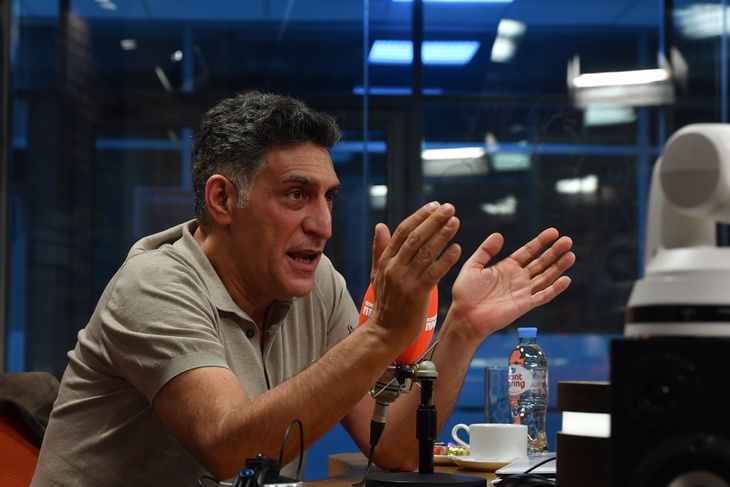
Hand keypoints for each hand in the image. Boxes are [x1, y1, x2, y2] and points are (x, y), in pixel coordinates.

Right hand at [366, 202, 461, 352]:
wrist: (385, 333)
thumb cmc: (385, 303)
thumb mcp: (377, 274)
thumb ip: (380, 250)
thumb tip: (380, 226)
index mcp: (386, 260)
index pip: (403, 232)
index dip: (419, 217)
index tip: (434, 206)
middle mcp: (394, 267)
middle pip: (415, 238)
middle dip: (433, 221)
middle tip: (449, 207)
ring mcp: (405, 280)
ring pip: (425, 253)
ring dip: (442, 235)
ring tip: (455, 222)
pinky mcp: (417, 294)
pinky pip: (433, 274)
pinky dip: (445, 261)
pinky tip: (457, 250)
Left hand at [448, 228, 574, 337]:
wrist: (465, 316)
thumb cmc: (465, 293)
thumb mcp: (472, 266)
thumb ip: (485, 251)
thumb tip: (498, 235)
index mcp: (507, 267)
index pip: (528, 252)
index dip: (540, 242)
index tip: (553, 232)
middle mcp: (518, 278)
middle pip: (540, 262)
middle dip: (554, 251)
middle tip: (567, 240)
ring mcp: (523, 291)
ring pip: (545, 277)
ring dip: (558, 267)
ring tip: (570, 255)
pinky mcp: (524, 305)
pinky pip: (543, 296)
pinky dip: (555, 289)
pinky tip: (566, 279)